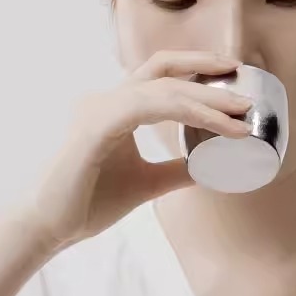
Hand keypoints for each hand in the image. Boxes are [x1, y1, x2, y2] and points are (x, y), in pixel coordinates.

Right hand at [29, 49, 254, 252]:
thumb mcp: (145, 184)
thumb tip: (208, 167)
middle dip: (207, 71)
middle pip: (163, 69)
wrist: (49, 226)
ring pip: (162, 89)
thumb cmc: (87, 203)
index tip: (233, 79)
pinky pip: (149, 108)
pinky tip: (216, 125)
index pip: (159, 75)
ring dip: (207, 99)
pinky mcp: (96, 126)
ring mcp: (99, 109)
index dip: (196, 70)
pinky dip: (188, 113)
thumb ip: (174, 171)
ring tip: (240, 112)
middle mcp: (106, 100)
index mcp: (114, 108)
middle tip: (245, 83)